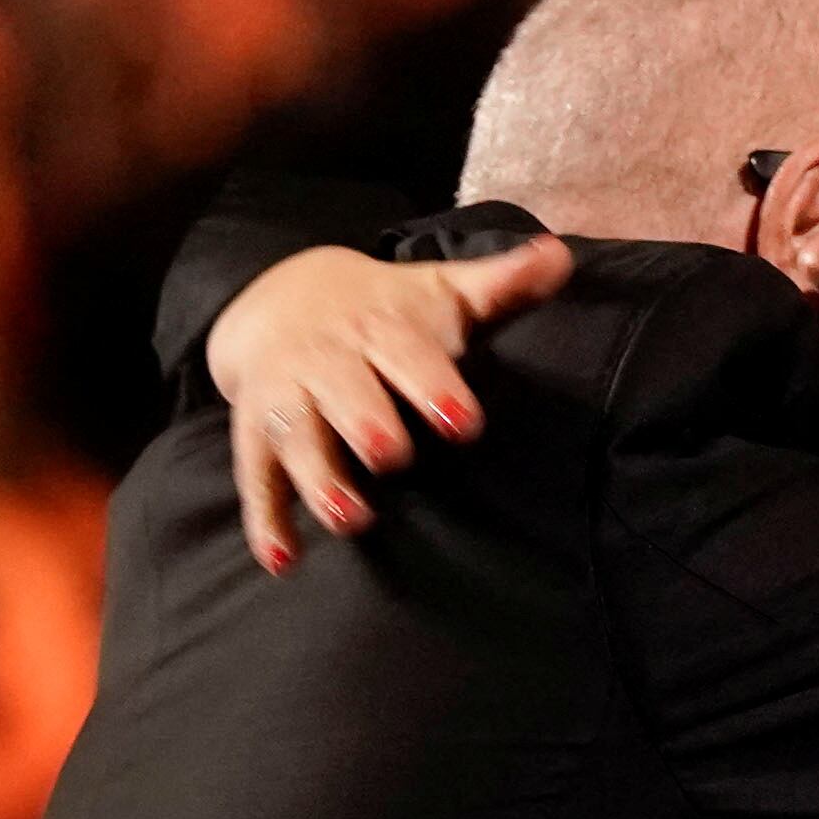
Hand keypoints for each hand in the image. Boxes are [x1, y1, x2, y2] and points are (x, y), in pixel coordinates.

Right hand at [211, 238, 572, 571]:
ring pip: (296, 437)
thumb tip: (561, 257)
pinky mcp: (258, 437)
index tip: (464, 421)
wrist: (281, 299)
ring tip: (349, 519)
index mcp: (378, 327)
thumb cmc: (385, 312)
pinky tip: (282, 561)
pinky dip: (266, 522)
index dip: (433, 385)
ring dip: (318, 478)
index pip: (405, 352)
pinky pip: (257, 480)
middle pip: (342, 390)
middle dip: (364, 422)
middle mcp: (327, 361)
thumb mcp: (439, 292)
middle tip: (393, 456)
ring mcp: (287, 399)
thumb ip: (501, 286)